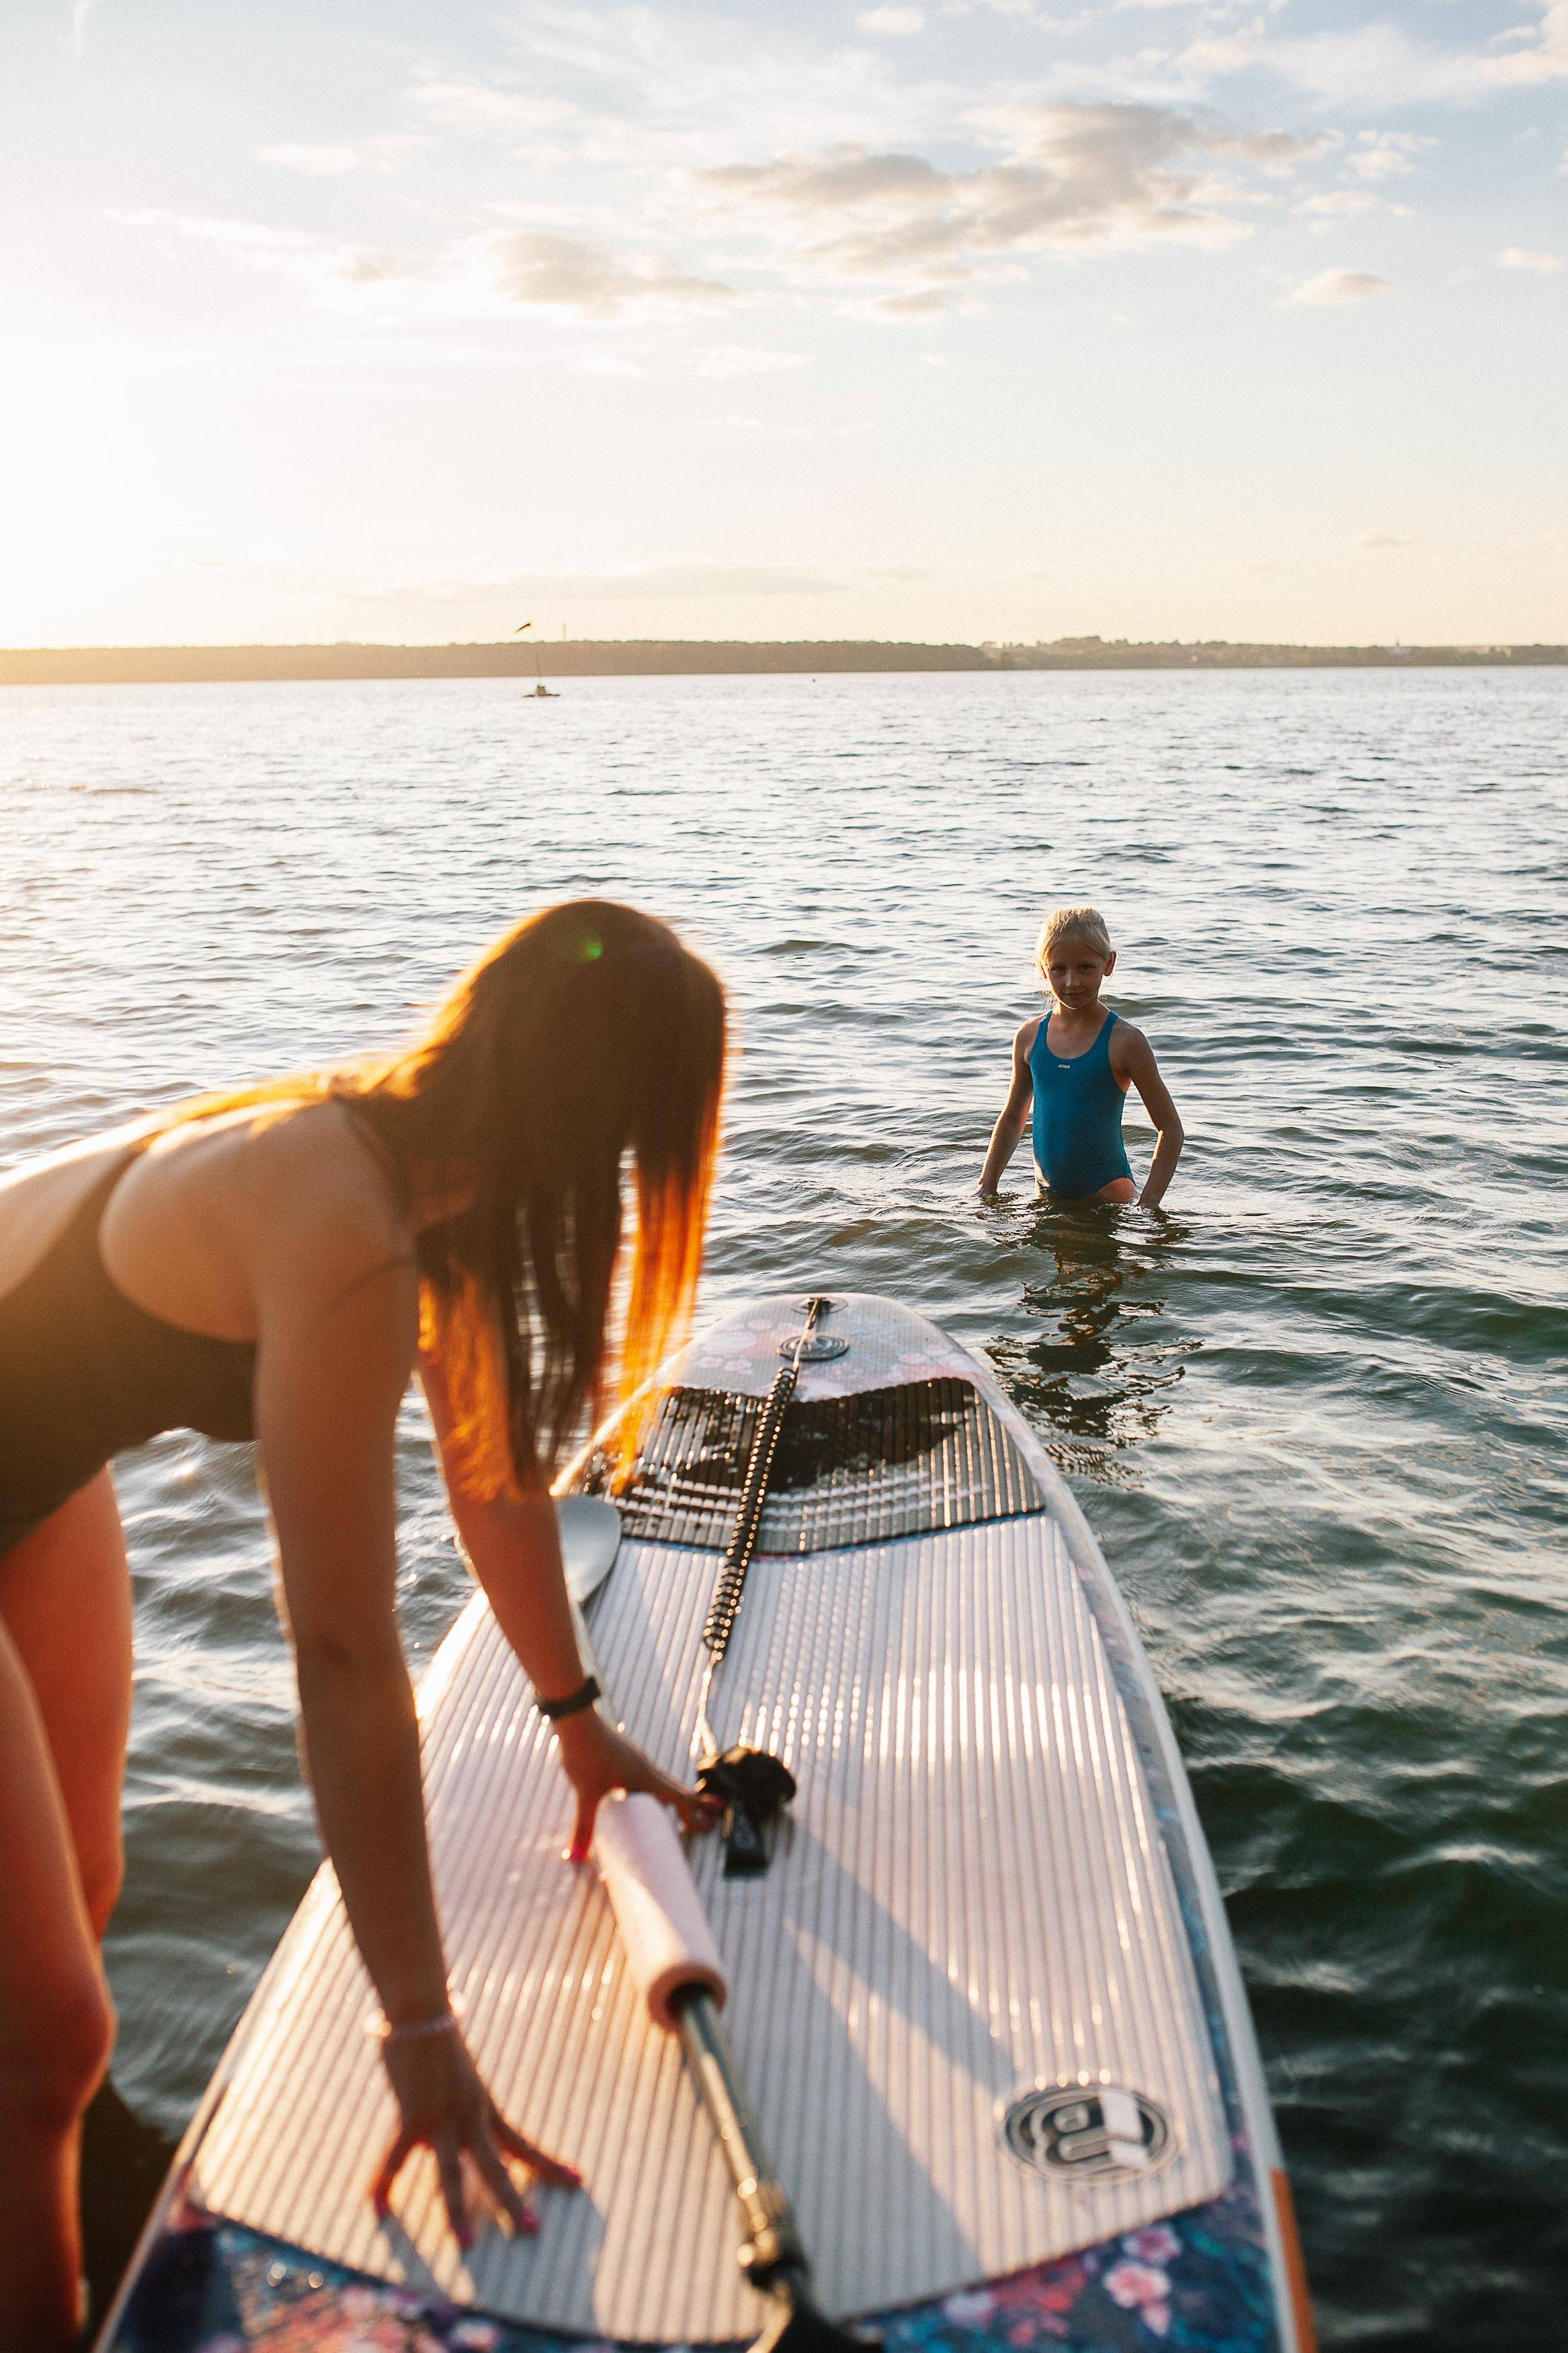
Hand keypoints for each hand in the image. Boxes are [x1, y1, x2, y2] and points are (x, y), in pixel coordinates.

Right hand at [372, 2023, 580, 2246]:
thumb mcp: (457, 2075)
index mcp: (485, 2107)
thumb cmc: (435, 2036)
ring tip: (466, 2244)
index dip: (549, 2165)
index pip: (523, 2143)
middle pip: (497, 2165)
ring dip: (457, 2211)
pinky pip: (398, 2156)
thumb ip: (452, 2100)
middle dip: (514, 2200)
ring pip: (454, 2172)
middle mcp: (471, 2115)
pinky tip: (379, 2208)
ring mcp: (444, 2117)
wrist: (423, 2009)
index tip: (578, 2180)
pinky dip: (385, 2182)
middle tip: (534, 2230)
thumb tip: (439, 2120)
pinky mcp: (414, 2114)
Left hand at [555, 1708, 719, 1862]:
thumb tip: (573, 1857)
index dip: (694, 1812)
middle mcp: (644, 1769)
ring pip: (660, 1782)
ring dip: (672, 1796)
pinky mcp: (621, 1756)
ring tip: (675, 1810)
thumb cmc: (585, 1754)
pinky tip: (638, 1796)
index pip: (679, 1797)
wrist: (575, 1720)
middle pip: (676, 1788)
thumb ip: (584, 1827)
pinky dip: (652, 1790)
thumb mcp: (586, 1795)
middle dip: (695, 1803)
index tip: (708, 1823)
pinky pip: (645, 1777)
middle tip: (714, 1811)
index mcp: (645, 1778)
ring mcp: (634, 1761)